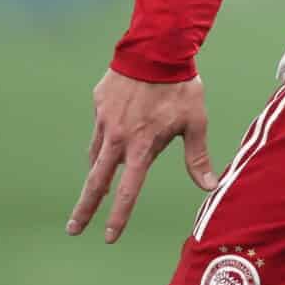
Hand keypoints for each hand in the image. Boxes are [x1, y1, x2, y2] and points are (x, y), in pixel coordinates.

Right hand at [68, 69, 215, 242]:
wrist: (156, 47)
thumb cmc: (180, 86)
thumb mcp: (196, 122)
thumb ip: (198, 157)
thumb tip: (211, 186)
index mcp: (141, 146)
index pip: (128, 191)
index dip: (118, 217)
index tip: (108, 237)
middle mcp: (118, 138)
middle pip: (96, 182)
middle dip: (84, 208)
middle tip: (73, 229)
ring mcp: (105, 120)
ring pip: (96, 154)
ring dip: (96, 172)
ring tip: (96, 186)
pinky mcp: (99, 102)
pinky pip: (98, 129)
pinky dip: (103, 140)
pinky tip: (110, 139)